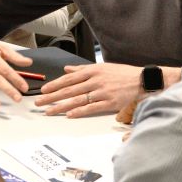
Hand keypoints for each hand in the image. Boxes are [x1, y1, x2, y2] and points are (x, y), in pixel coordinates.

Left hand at [33, 64, 180, 118]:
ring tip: (49, 111)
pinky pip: (91, 108)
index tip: (43, 90)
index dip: (55, 84)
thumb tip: (67, 68)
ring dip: (61, 106)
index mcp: (92, 70)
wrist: (142, 80)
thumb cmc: (122, 74)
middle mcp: (95, 80)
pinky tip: (69, 115)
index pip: (69, 78)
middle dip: (52, 97)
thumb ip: (83, 69)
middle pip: (69, 89)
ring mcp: (102, 91)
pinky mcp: (110, 102)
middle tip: (39, 103)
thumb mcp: (102, 67)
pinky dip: (79, 111)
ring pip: (77, 99)